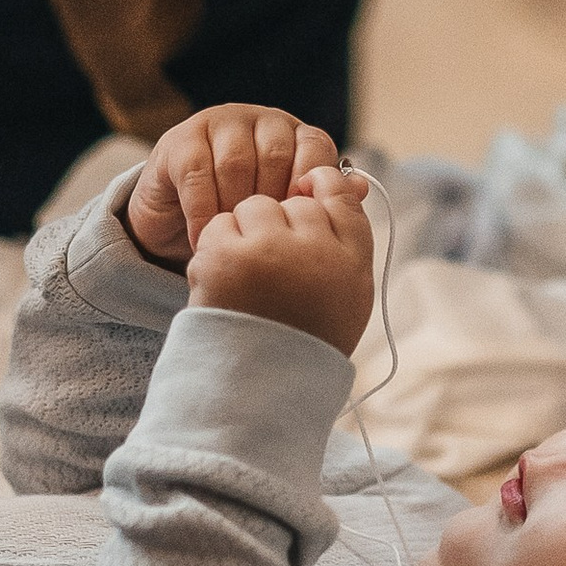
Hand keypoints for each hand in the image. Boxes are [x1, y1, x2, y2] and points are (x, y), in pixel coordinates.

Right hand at [125, 104, 340, 270]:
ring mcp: (219, 124)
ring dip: (234, 209)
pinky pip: (198, 172)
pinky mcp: (180, 139)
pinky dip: (203, 211)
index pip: (315, 147)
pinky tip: (204, 239)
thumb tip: (361, 188)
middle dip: (270, 204)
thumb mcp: (283, 215)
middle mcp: (260, 121)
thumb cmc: (241, 220)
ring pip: (236, 163)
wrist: (176, 227)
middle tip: (264, 241)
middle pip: (276, 155)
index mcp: (293, 134)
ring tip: (234, 244)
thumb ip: (321, 203)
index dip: (311, 187)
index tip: (299, 225)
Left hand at [186, 167, 374, 355]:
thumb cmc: (304, 338)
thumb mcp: (345, 291)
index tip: (304, 195)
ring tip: (246, 279)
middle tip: (270, 271)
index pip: (339, 196)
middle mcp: (316, 251)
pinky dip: (214, 250)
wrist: (259, 389)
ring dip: (244, 234)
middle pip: (292, 200)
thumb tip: (343, 176)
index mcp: (351, 261)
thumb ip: (345, 236)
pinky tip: (224, 284)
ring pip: (252, 207)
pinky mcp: (228, 258)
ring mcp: (271, 251)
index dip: (319, 188)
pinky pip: (217, 225)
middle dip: (277, 226)